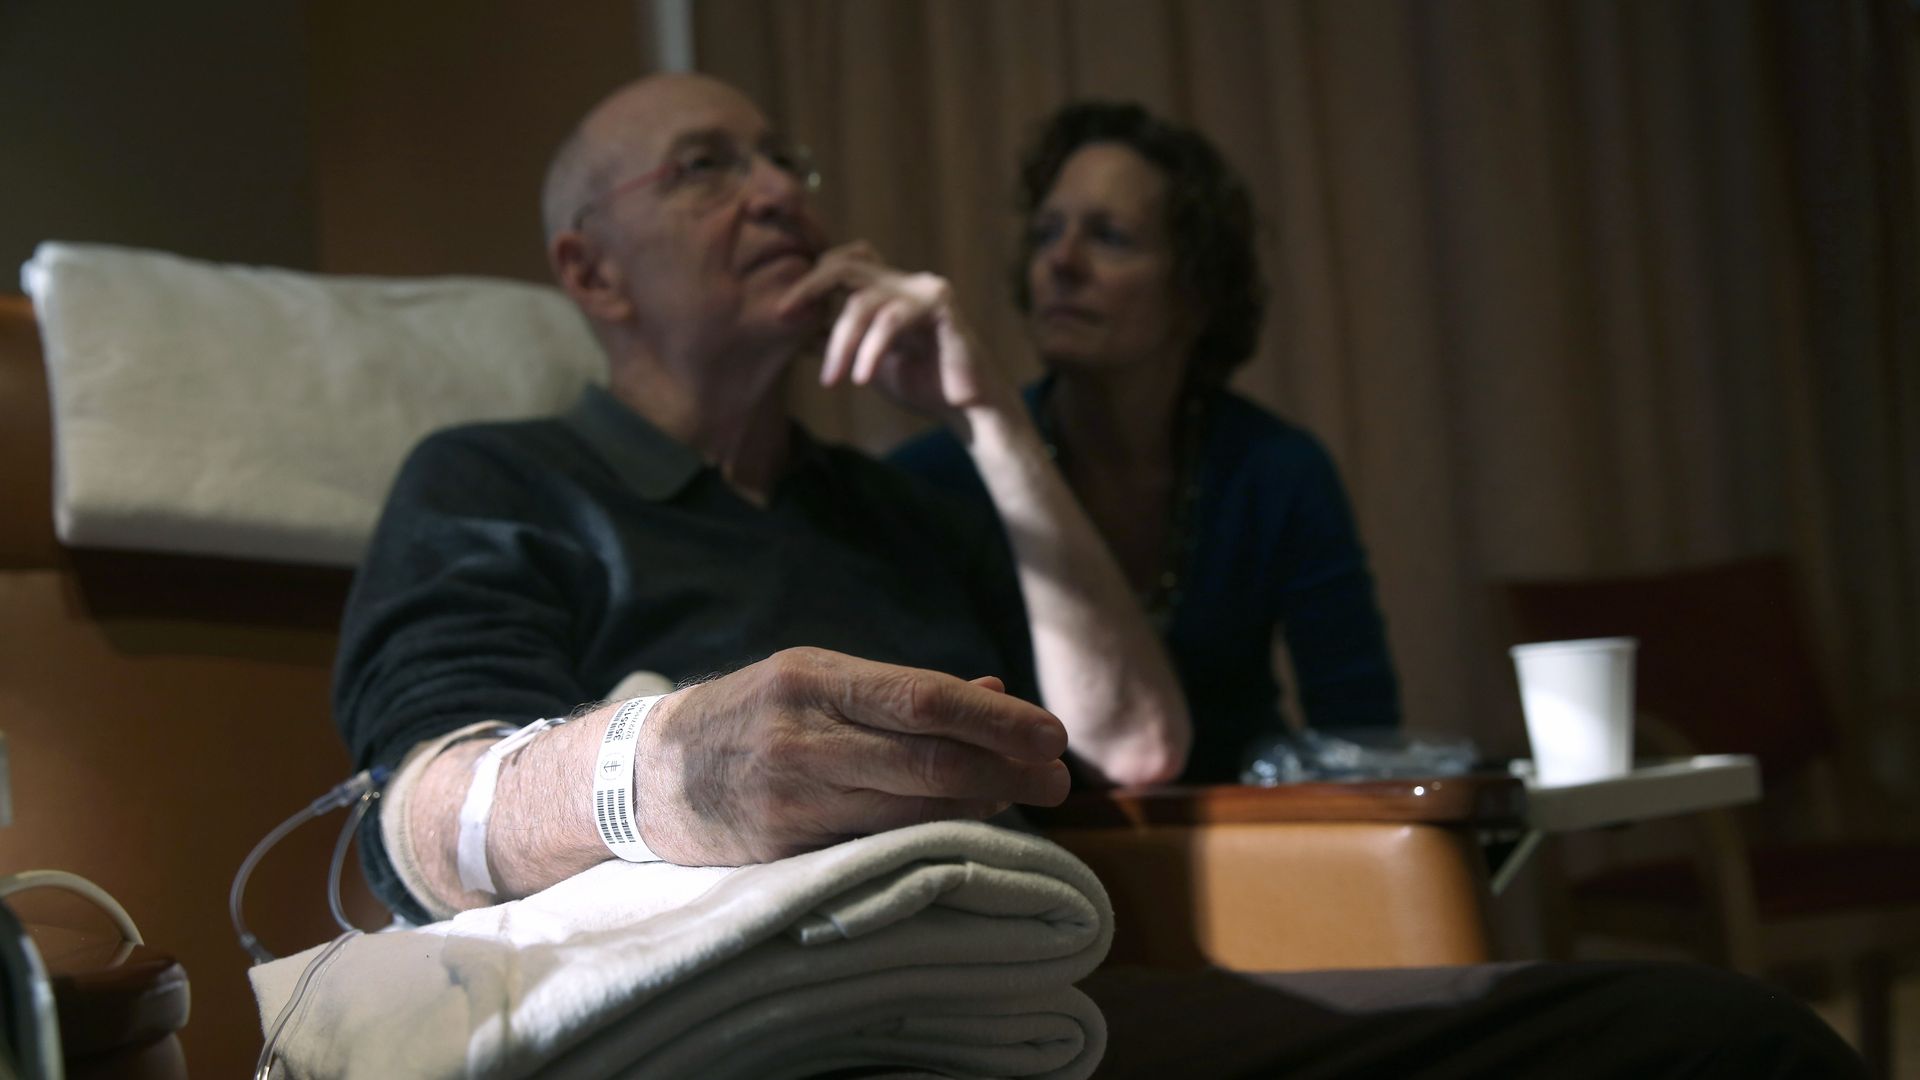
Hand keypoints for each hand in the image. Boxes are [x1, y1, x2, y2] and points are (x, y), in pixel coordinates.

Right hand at [633, 647, 1070, 865]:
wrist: (642, 775)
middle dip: (1005, 769)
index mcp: (813, 678)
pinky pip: (876, 842)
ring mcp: (789, 794)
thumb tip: (993, 686)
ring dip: (980, 804)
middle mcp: (801, 733)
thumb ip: (898, 690)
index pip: (924, 697)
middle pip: (927, 757)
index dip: (997, 718)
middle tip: (1058, 779)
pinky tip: (968, 826)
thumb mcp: (812, 682)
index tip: (1052, 733)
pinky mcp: (781, 846)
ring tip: (1026, 797)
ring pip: (908, 807)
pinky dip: (931, 833)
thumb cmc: (749, 718)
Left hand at [776, 242, 1012, 421]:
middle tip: (783, 315)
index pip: (840, 261)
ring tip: (832, 381)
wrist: (966, 409)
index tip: (781, 312)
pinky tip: (862, 378)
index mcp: (887, 288)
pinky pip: (892, 319)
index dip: (808, 279)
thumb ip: (834, 342)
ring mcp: (925, 288)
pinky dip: (872, 350)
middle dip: (810, 288)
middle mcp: (905, 280)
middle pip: (846, 264)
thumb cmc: (919, 384)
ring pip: (863, 300)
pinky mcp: (942, 305)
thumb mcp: (863, 361)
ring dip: (841, 342)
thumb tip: (794, 332)